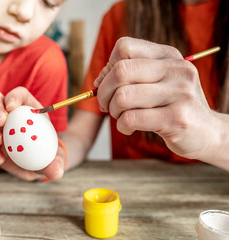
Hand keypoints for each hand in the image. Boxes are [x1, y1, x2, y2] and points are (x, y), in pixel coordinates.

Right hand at [0, 87, 66, 180]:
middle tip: (1, 122)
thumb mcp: (55, 158)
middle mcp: (7, 112)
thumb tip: (56, 172)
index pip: (19, 94)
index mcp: (27, 107)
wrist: (36, 165)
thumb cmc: (47, 154)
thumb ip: (56, 163)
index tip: (12, 107)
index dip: (14, 96)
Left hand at [93, 37, 220, 159]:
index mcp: (168, 55)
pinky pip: (131, 119)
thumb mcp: (156, 82)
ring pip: (123, 97)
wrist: (205, 132)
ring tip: (121, 116)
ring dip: (113, 111)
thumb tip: (99, 79)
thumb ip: (129, 75)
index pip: (124, 46)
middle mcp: (176, 70)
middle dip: (104, 92)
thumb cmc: (172, 105)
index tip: (108, 84)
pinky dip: (122, 126)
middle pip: (120, 71)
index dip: (108, 67)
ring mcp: (179, 94)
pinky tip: (129, 128)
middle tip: (106, 105)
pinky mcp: (176, 119)